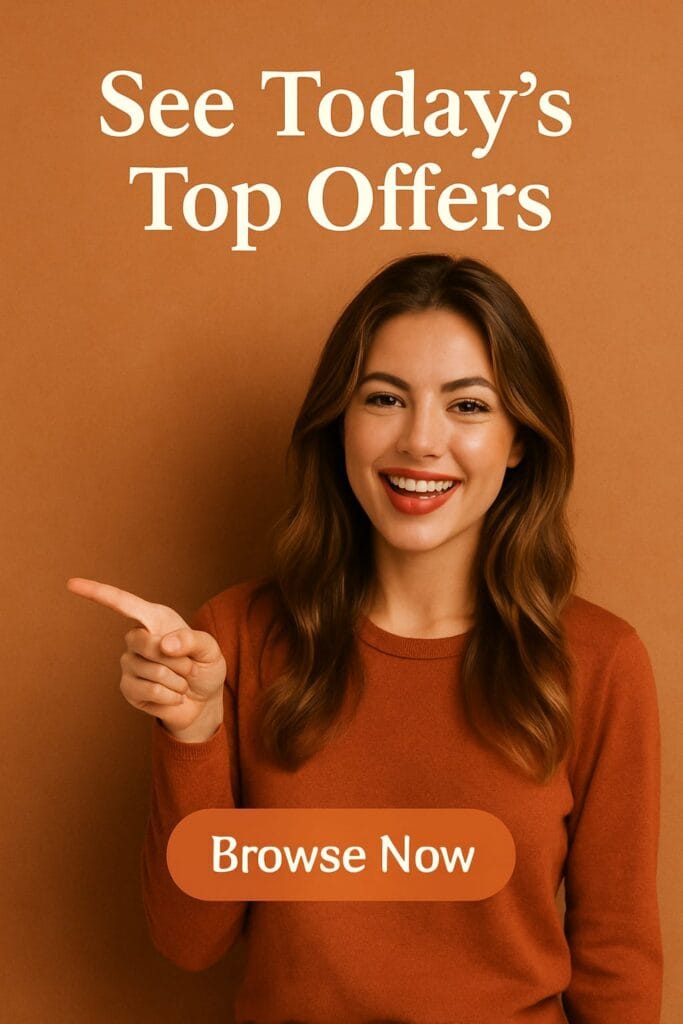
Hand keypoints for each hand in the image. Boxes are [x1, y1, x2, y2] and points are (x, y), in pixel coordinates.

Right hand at [66, 578, 225, 741]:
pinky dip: (171, 696)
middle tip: (189, 666)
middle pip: (144, 642)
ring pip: (153, 670)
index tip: (71, 584)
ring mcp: (129, 664)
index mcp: (155, 619)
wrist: (203, 700)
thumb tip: (163, 644)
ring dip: (178, 680)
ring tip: (182, 682)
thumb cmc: (205, 667)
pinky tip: (173, 696)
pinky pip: (151, 691)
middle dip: (177, 658)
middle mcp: (137, 638)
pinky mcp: (128, 688)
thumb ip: (193, 640)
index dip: (96, 593)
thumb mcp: (210, 649)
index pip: (122, 603)